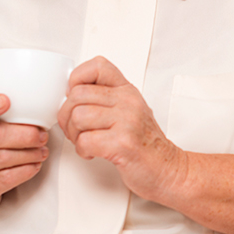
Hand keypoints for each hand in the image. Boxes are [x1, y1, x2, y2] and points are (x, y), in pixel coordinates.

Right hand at [0, 94, 48, 220]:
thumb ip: (3, 118)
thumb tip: (38, 107)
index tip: (6, 101)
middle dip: (24, 135)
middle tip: (42, 135)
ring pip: (3, 158)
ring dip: (29, 154)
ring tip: (42, 151)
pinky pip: (6, 178)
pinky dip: (25, 170)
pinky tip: (35, 165)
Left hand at [57, 56, 188, 204]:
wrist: (167, 168)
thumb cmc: (144, 143)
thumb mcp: (129, 110)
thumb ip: (105, 98)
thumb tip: (70, 94)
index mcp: (127, 90)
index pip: (97, 65)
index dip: (77, 79)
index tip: (75, 97)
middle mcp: (128, 101)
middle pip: (77, 95)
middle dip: (66, 116)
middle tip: (75, 129)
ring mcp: (127, 121)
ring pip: (78, 117)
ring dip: (74, 135)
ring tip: (84, 142)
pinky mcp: (123, 144)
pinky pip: (85, 141)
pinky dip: (82, 150)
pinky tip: (92, 153)